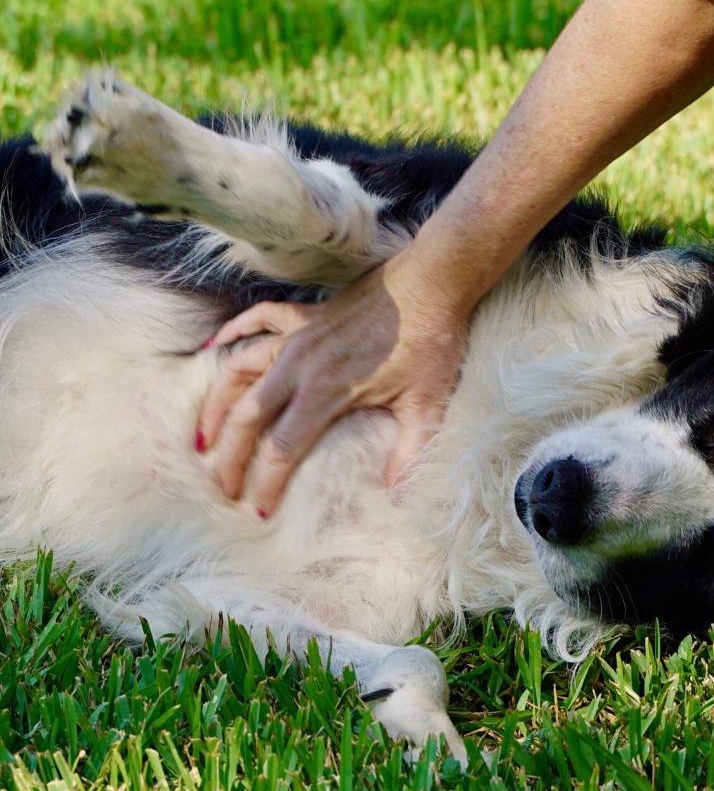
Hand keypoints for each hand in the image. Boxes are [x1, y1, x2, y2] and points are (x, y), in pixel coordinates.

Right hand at [197, 256, 466, 515]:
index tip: (259, 509)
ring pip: (238, 370)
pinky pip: (256, 320)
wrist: (432, 281)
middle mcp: (301, 364)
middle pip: (248, 415)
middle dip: (229, 456)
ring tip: (204, 437)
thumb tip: (398, 496)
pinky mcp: (305, 315)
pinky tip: (212, 345)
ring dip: (216, 404)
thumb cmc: (432, 341)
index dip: (267, 482)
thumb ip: (410, 452)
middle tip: (221, 487)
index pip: (284, 448)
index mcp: (328, 392)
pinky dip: (232, 332)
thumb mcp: (427, 404)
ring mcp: (298, 336)